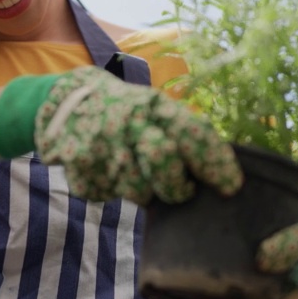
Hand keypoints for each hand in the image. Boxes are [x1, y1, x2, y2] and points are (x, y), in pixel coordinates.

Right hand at [0, 66, 241, 204]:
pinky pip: (109, 195)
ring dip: (144, 191)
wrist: (66, 103)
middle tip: (181, 191)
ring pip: (138, 192)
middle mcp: (127, 123)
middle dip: (178, 187)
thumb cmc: (126, 112)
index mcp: (153, 106)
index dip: (216, 164)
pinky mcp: (81, 171)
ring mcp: (101, 148)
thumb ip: (183, 134)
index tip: (232, 187)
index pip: (192, 134)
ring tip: (135, 173)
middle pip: (163, 163)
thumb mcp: (155, 109)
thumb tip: (224, 174)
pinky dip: (113, 189)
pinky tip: (108, 170)